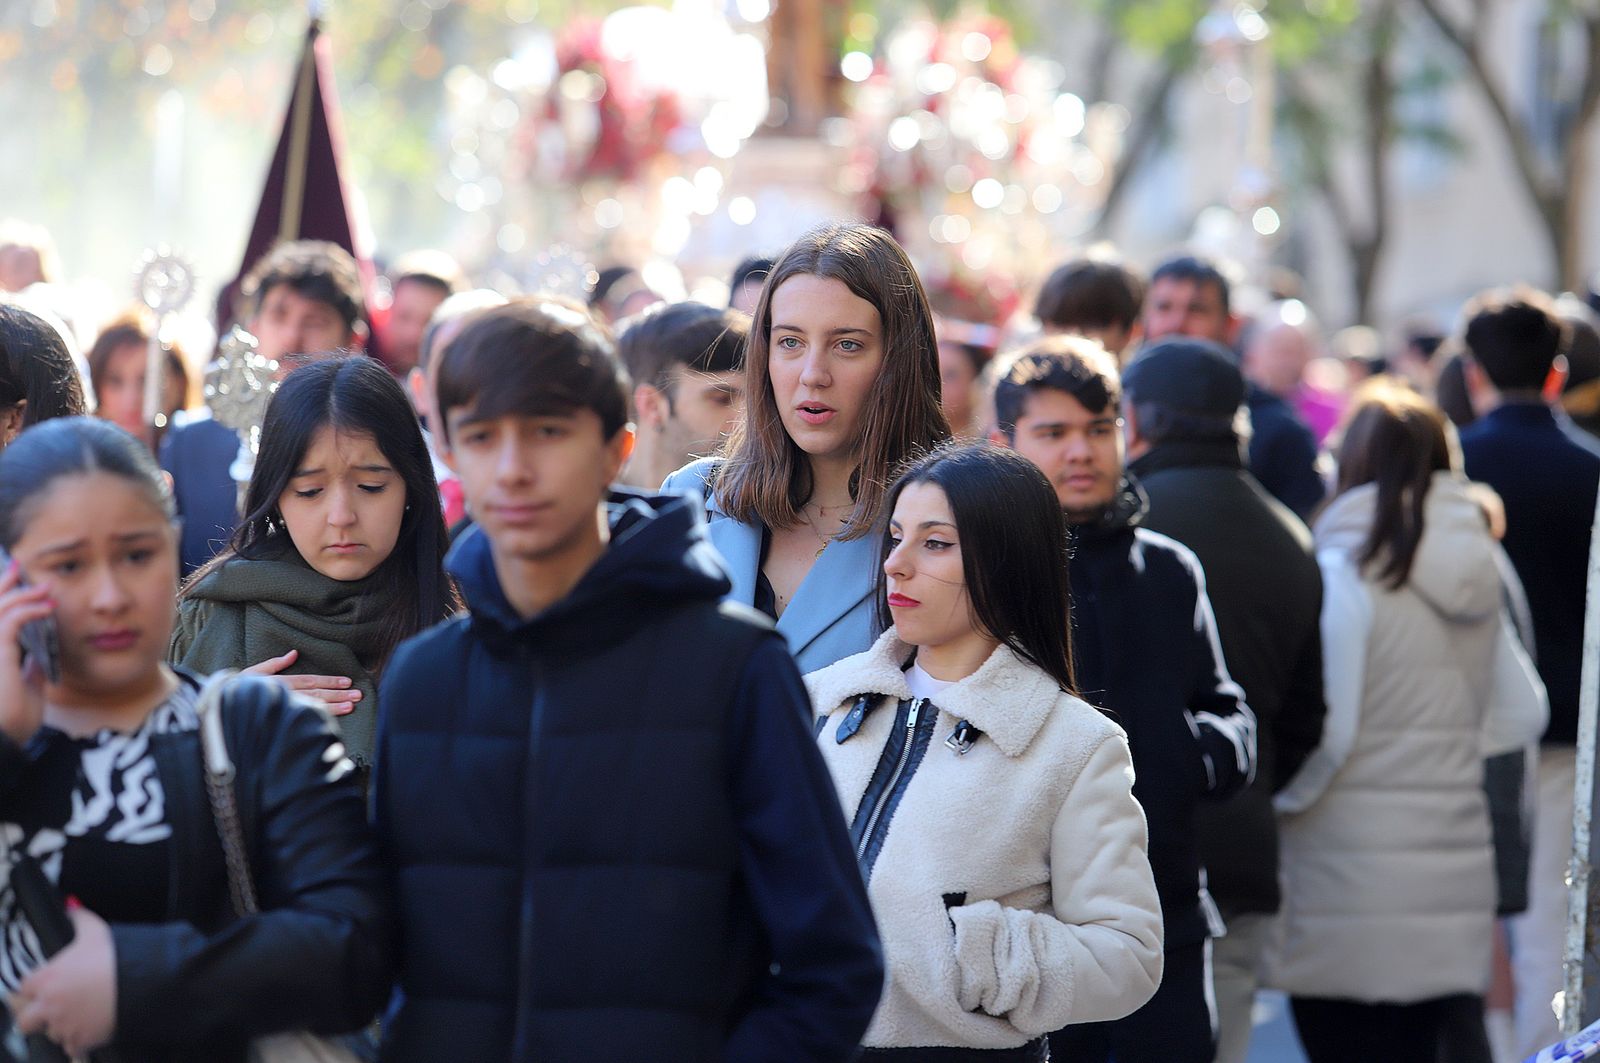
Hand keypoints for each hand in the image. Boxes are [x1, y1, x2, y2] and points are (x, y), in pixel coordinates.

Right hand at [0, 560, 52, 745]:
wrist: (6, 742)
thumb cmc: (12, 722)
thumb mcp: (25, 690)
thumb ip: (29, 670)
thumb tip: (39, 657)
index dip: (1, 598)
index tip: (18, 581)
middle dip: (2, 585)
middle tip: (20, 568)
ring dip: (22, 595)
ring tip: (45, 590)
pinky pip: (9, 622)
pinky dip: (28, 610)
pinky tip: (46, 609)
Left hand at [11, 904, 116, 1056]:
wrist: (141, 982)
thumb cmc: (117, 958)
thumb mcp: (95, 932)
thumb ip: (79, 918)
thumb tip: (72, 907)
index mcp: (47, 978)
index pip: (24, 987)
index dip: (36, 987)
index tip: (46, 986)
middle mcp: (50, 1004)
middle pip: (25, 1019)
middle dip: (36, 1015)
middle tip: (53, 1008)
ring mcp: (64, 1024)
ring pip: (50, 1033)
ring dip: (61, 1027)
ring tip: (79, 1016)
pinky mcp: (81, 1039)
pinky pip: (71, 1048)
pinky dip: (78, 1043)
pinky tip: (89, 1031)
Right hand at [241, 649, 361, 715]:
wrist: (216, 709)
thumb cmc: (235, 690)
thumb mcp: (254, 673)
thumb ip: (275, 664)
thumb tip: (294, 653)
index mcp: (280, 683)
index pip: (310, 681)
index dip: (329, 681)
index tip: (347, 683)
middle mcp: (283, 695)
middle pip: (316, 694)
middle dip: (338, 695)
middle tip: (358, 696)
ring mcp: (281, 709)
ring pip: (312, 707)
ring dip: (334, 707)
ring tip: (352, 707)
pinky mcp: (277, 720)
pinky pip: (301, 720)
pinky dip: (318, 719)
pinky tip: (333, 719)